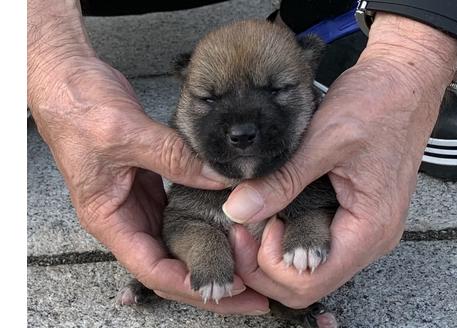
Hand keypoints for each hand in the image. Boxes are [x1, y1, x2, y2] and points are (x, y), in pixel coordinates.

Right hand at [28, 0, 268, 314]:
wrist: (69, 77)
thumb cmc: (79, 108)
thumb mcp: (128, 135)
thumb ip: (176, 158)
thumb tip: (220, 176)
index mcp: (109, 217)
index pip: (151, 267)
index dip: (189, 282)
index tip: (226, 288)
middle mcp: (124, 215)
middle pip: (168, 262)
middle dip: (207, 279)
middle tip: (249, 291)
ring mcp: (139, 198)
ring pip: (176, 239)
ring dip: (208, 252)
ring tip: (245, 263)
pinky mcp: (151, 179)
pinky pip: (180, 209)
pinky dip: (204, 219)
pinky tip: (229, 224)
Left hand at [225, 13, 456, 307]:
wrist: (403, 82)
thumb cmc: (376, 104)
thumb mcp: (323, 139)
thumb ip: (282, 179)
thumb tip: (236, 210)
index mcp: (368, 228)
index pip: (310, 281)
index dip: (269, 265)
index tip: (247, 227)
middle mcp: (368, 238)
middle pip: (307, 283)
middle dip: (263, 265)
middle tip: (238, 228)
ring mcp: (362, 227)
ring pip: (309, 266)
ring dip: (272, 253)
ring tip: (249, 218)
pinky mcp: (353, 213)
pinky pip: (315, 241)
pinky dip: (286, 237)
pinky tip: (268, 211)